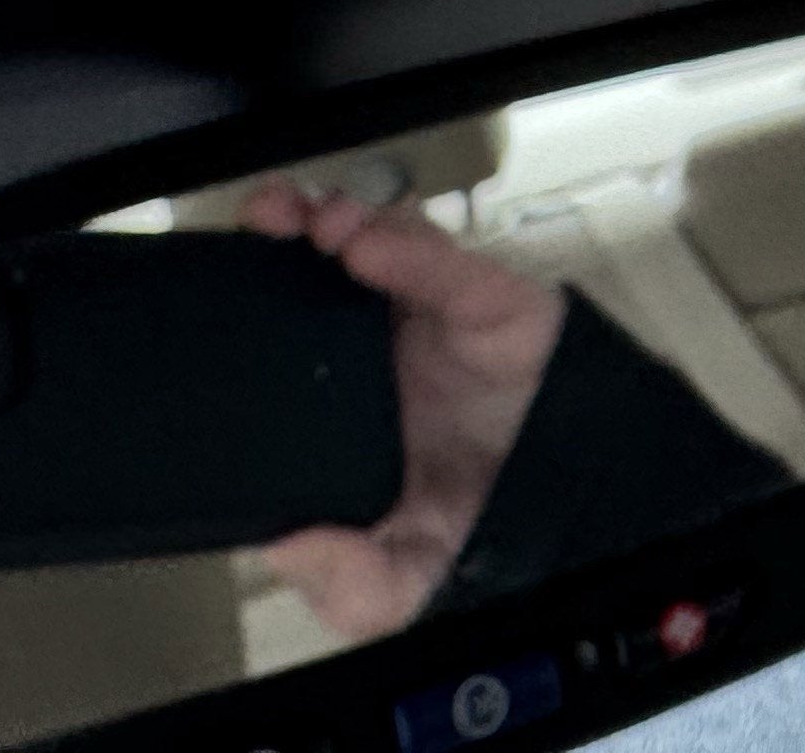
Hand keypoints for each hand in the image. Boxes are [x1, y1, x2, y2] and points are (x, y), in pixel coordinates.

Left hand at [239, 177, 566, 639]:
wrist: (584, 502)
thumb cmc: (489, 521)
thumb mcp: (401, 581)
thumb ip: (347, 583)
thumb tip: (286, 547)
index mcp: (347, 400)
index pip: (289, 328)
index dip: (256, 294)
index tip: (220, 288)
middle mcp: (384, 347)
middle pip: (325, 265)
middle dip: (286, 232)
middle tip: (263, 220)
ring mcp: (436, 320)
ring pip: (383, 242)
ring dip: (341, 222)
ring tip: (318, 226)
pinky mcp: (492, 305)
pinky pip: (449, 269)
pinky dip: (410, 252)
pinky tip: (370, 248)